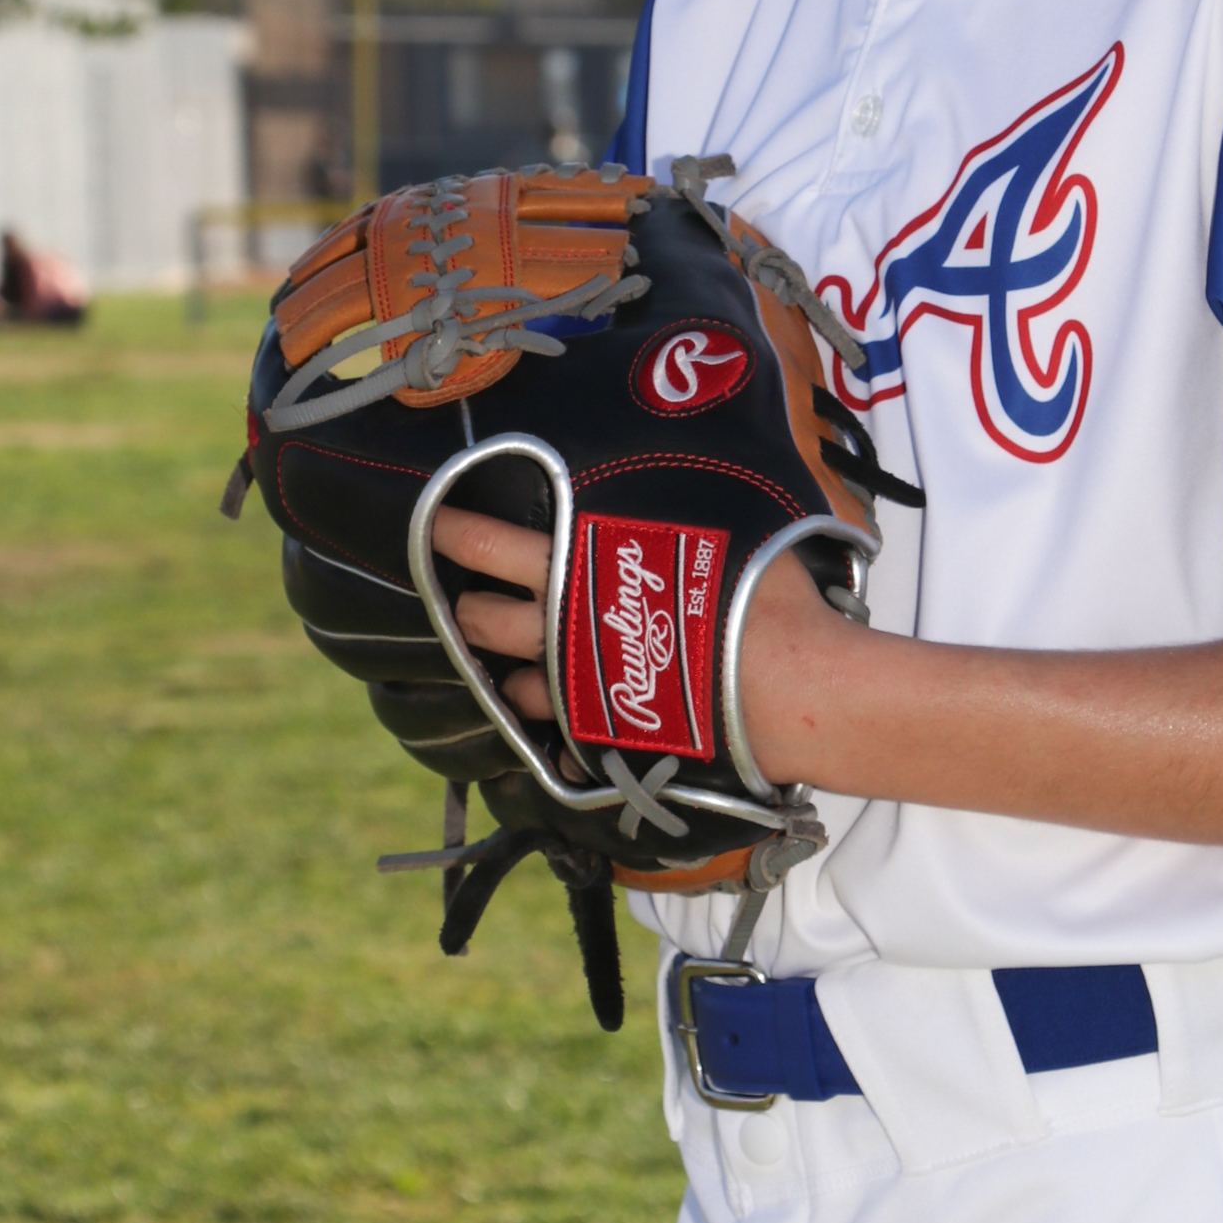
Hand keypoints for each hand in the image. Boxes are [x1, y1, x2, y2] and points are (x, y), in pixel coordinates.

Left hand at [434, 504, 838, 756]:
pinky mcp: (600, 739)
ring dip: (508, 672)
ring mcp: (577, 692)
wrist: (788, 689)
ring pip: (510, 683)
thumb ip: (680, 516)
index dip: (456, 533)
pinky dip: (551, 727)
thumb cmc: (761, 597)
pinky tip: (562, 722)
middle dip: (470, 608)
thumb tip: (680, 484)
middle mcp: (563, 631)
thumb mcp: (724, 529)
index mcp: (581, 569)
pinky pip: (553, 736)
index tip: (434, 522)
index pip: (492, 546)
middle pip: (481, 620)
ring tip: (520, 662)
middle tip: (474, 600)